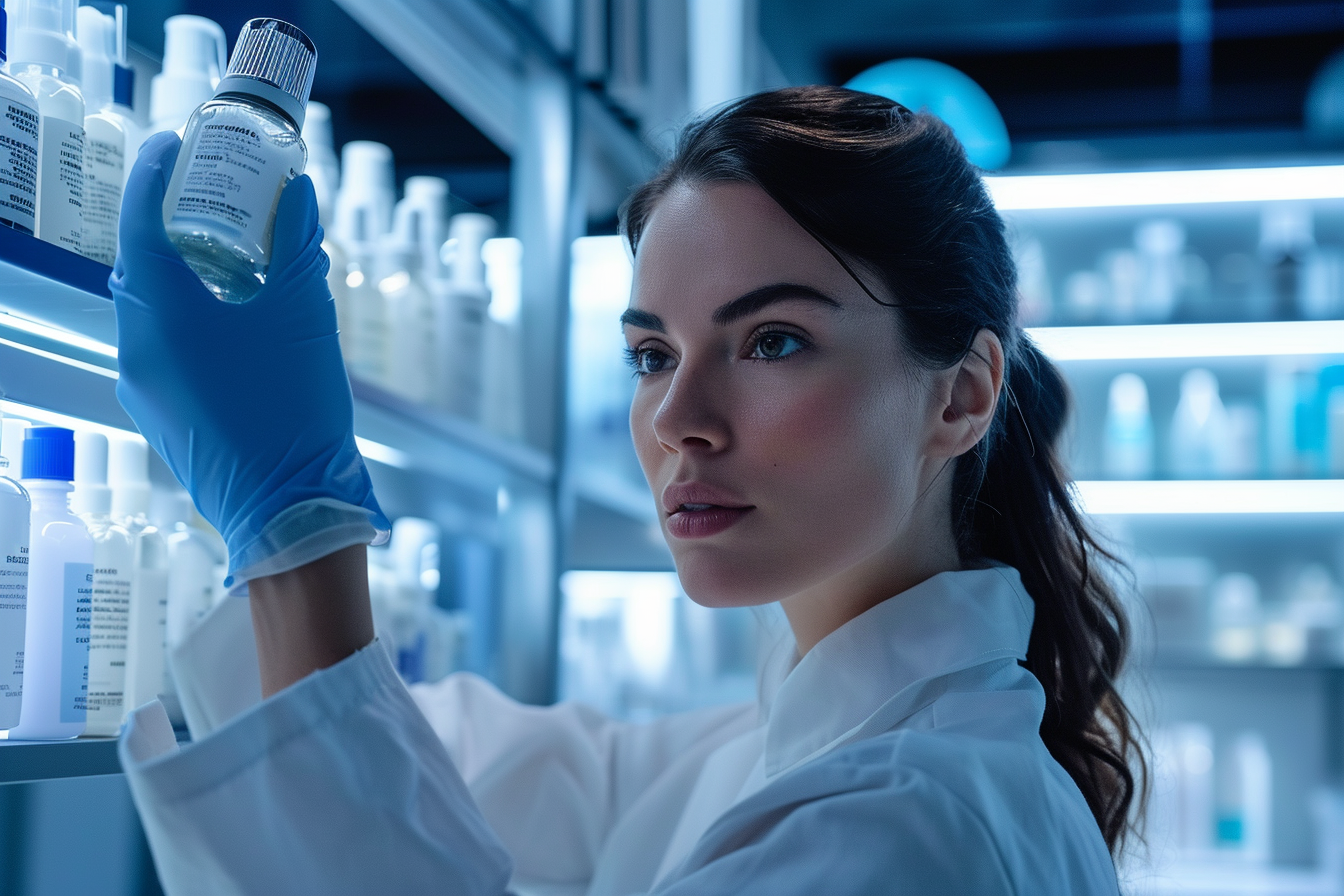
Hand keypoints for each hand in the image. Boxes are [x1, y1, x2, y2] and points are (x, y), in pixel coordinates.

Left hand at [110, 131, 389, 588]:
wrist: (290, 508)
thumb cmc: (295, 409)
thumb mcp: (306, 314)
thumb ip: (298, 246)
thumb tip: (296, 194)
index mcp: (164, 312)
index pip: (139, 222)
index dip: (152, 175)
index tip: (173, 146)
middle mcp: (138, 346)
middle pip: (140, 266)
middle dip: (168, 226)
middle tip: (211, 200)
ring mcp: (143, 386)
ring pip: (150, 311)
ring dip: (181, 277)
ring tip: (230, 262)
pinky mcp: (160, 415)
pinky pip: (161, 349)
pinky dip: (187, 321)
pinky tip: (233, 325)